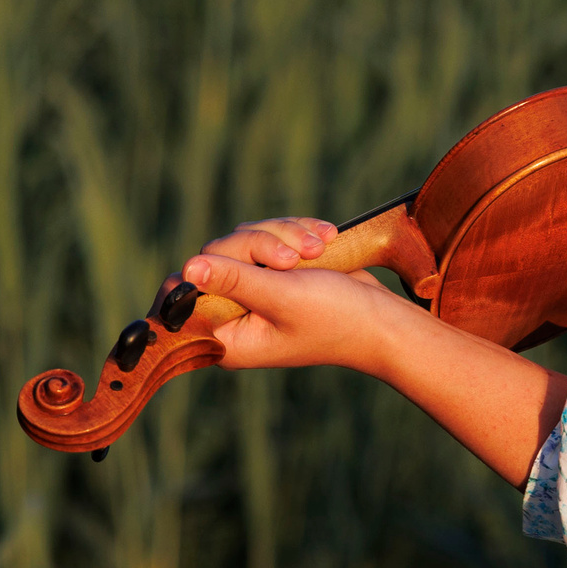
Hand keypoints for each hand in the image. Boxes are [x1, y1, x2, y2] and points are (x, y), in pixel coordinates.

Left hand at [165, 215, 566, 489]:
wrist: (385, 320)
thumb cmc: (337, 319)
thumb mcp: (283, 297)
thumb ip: (234, 280)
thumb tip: (186, 268)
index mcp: (225, 336)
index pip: (181, 299)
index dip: (197, 274)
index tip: (228, 261)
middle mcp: (233, 314)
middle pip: (214, 257)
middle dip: (256, 246)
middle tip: (293, 259)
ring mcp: (255, 290)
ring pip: (243, 239)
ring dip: (282, 235)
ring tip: (317, 248)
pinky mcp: (276, 271)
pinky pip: (269, 234)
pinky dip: (296, 231)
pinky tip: (325, 239)